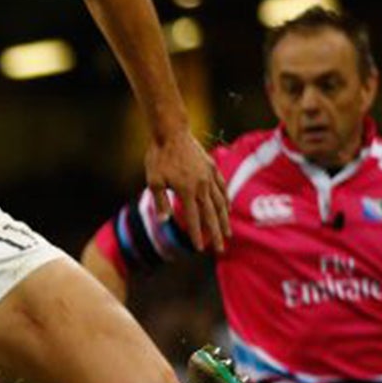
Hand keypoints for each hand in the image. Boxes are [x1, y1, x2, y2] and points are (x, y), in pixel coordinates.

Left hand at [145, 130, 229, 253]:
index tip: (200, 249)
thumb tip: (164, 222)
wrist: (171, 133)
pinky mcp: (212, 168)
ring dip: (224, 220)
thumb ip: (160, 202)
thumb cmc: (158, 157)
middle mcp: (202, 185)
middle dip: (215, 234)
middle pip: (211, 214)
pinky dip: (226, 200)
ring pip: (220, 202)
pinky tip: (227, 209)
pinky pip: (222, 188)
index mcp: (186, 190)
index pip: (193, 218)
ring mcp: (210, 176)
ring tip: (227, 234)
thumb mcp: (153, 181)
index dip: (197, 234)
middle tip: (220, 250)